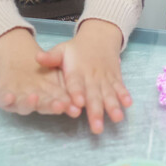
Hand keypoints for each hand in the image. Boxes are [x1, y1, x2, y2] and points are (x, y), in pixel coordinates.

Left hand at [0, 28, 76, 116]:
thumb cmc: (41, 67)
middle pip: (43, 107)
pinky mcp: (2, 97)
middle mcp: (35, 103)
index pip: (60, 102)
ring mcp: (18, 101)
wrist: (17, 56)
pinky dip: (6, 100)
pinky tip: (9, 96)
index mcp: (50, 98)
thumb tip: (82, 85)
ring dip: (29, 104)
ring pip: (24, 107)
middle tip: (59, 106)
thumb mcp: (57, 67)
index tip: (76, 108)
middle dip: (51, 107)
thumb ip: (65, 75)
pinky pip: (3, 101)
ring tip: (34, 97)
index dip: (67, 106)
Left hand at [36, 18, 130, 133]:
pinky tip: (128, 104)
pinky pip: (120, 87)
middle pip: (94, 95)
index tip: (78, 103)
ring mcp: (105, 79)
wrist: (99, 38)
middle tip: (97, 127)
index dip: (77, 93)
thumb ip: (51, 57)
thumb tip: (37, 58)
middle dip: (96, 111)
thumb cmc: (76, 49)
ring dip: (113, 106)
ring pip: (109, 94)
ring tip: (117, 118)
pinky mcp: (115, 79)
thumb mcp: (62, 50)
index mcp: (76, 71)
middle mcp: (91, 77)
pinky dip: (124, 95)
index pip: (76, 83)